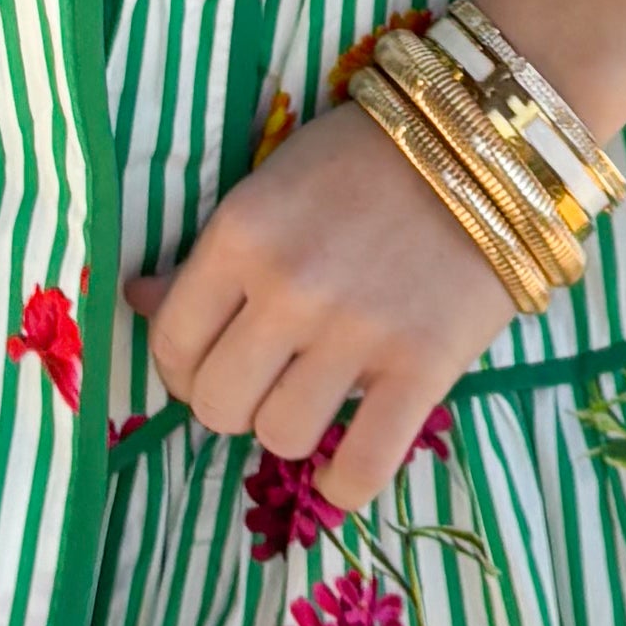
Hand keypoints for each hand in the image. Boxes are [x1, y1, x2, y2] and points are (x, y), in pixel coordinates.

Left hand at [123, 98, 516, 514]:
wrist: (488, 143)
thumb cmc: (365, 159)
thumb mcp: (269, 186)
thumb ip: (204, 256)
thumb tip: (137, 302)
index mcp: (240, 233)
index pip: (171, 343)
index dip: (182, 367)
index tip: (208, 363)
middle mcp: (289, 287)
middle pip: (218, 403)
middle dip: (231, 403)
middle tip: (262, 382)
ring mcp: (357, 331)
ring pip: (280, 437)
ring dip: (289, 430)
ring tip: (312, 400)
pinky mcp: (424, 366)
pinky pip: (363, 466)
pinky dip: (345, 482)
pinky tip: (343, 465)